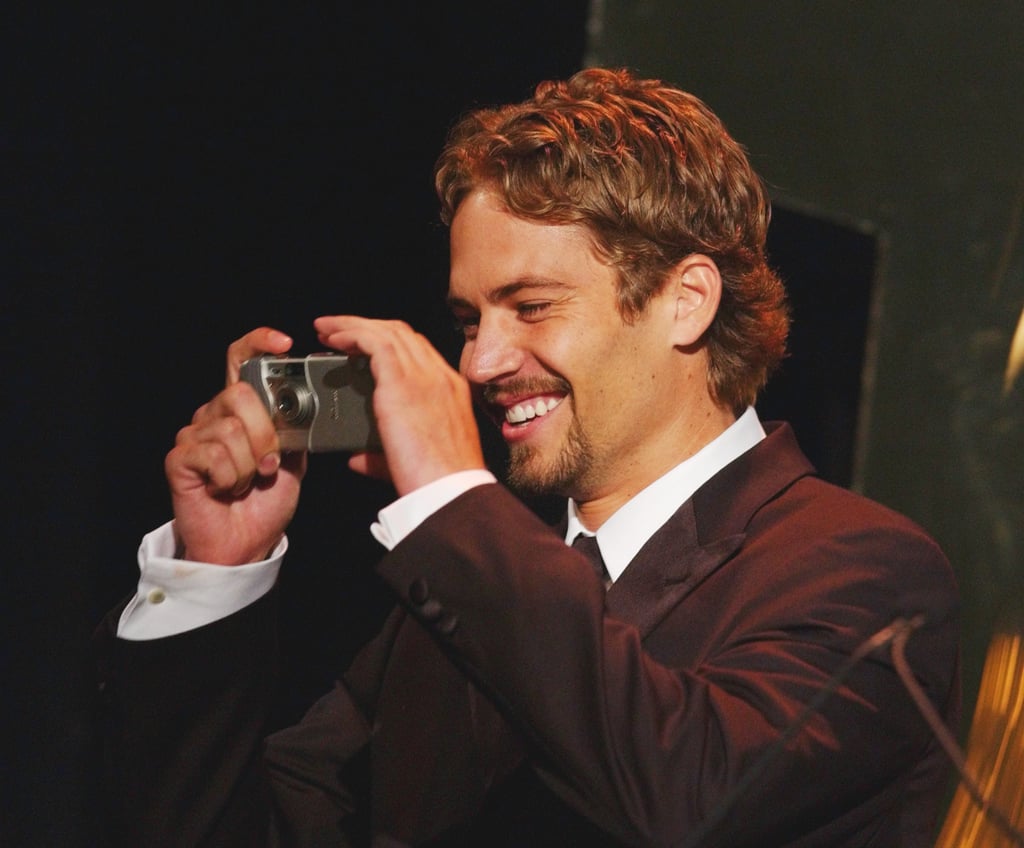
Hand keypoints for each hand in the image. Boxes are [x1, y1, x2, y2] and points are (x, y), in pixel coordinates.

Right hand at [164, 327, 304, 564]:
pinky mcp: (179, 459)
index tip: (284, 343)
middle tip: (270, 464)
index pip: (241, 359)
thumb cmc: (266, 501)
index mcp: (242, 409)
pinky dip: (230, 478)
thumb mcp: (292, 458)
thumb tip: (305, 403)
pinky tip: (226, 489)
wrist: (246, 542)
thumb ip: (293, 427)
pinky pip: (212, 455)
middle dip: (265, 434)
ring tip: (247, 481)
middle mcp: (214, 414)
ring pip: (230, 429)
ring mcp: (193, 435)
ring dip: (250, 464)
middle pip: (239, 394)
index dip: (258, 343)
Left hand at [313, 315, 485, 494]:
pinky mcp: (403, 383)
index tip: (361, 346)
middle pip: (402, 334)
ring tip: (327, 329)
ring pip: (387, 331)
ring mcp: (424, 377)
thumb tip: (356, 457)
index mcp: (448, 392)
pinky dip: (351, 333)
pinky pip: (375, 342)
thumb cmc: (437, 483)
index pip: (418, 351)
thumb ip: (380, 455)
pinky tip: (333, 338)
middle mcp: (439, 377)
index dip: (387, 342)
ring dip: (353, 325)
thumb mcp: (410, 460)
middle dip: (367, 327)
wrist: (451, 490)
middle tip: (336, 332)